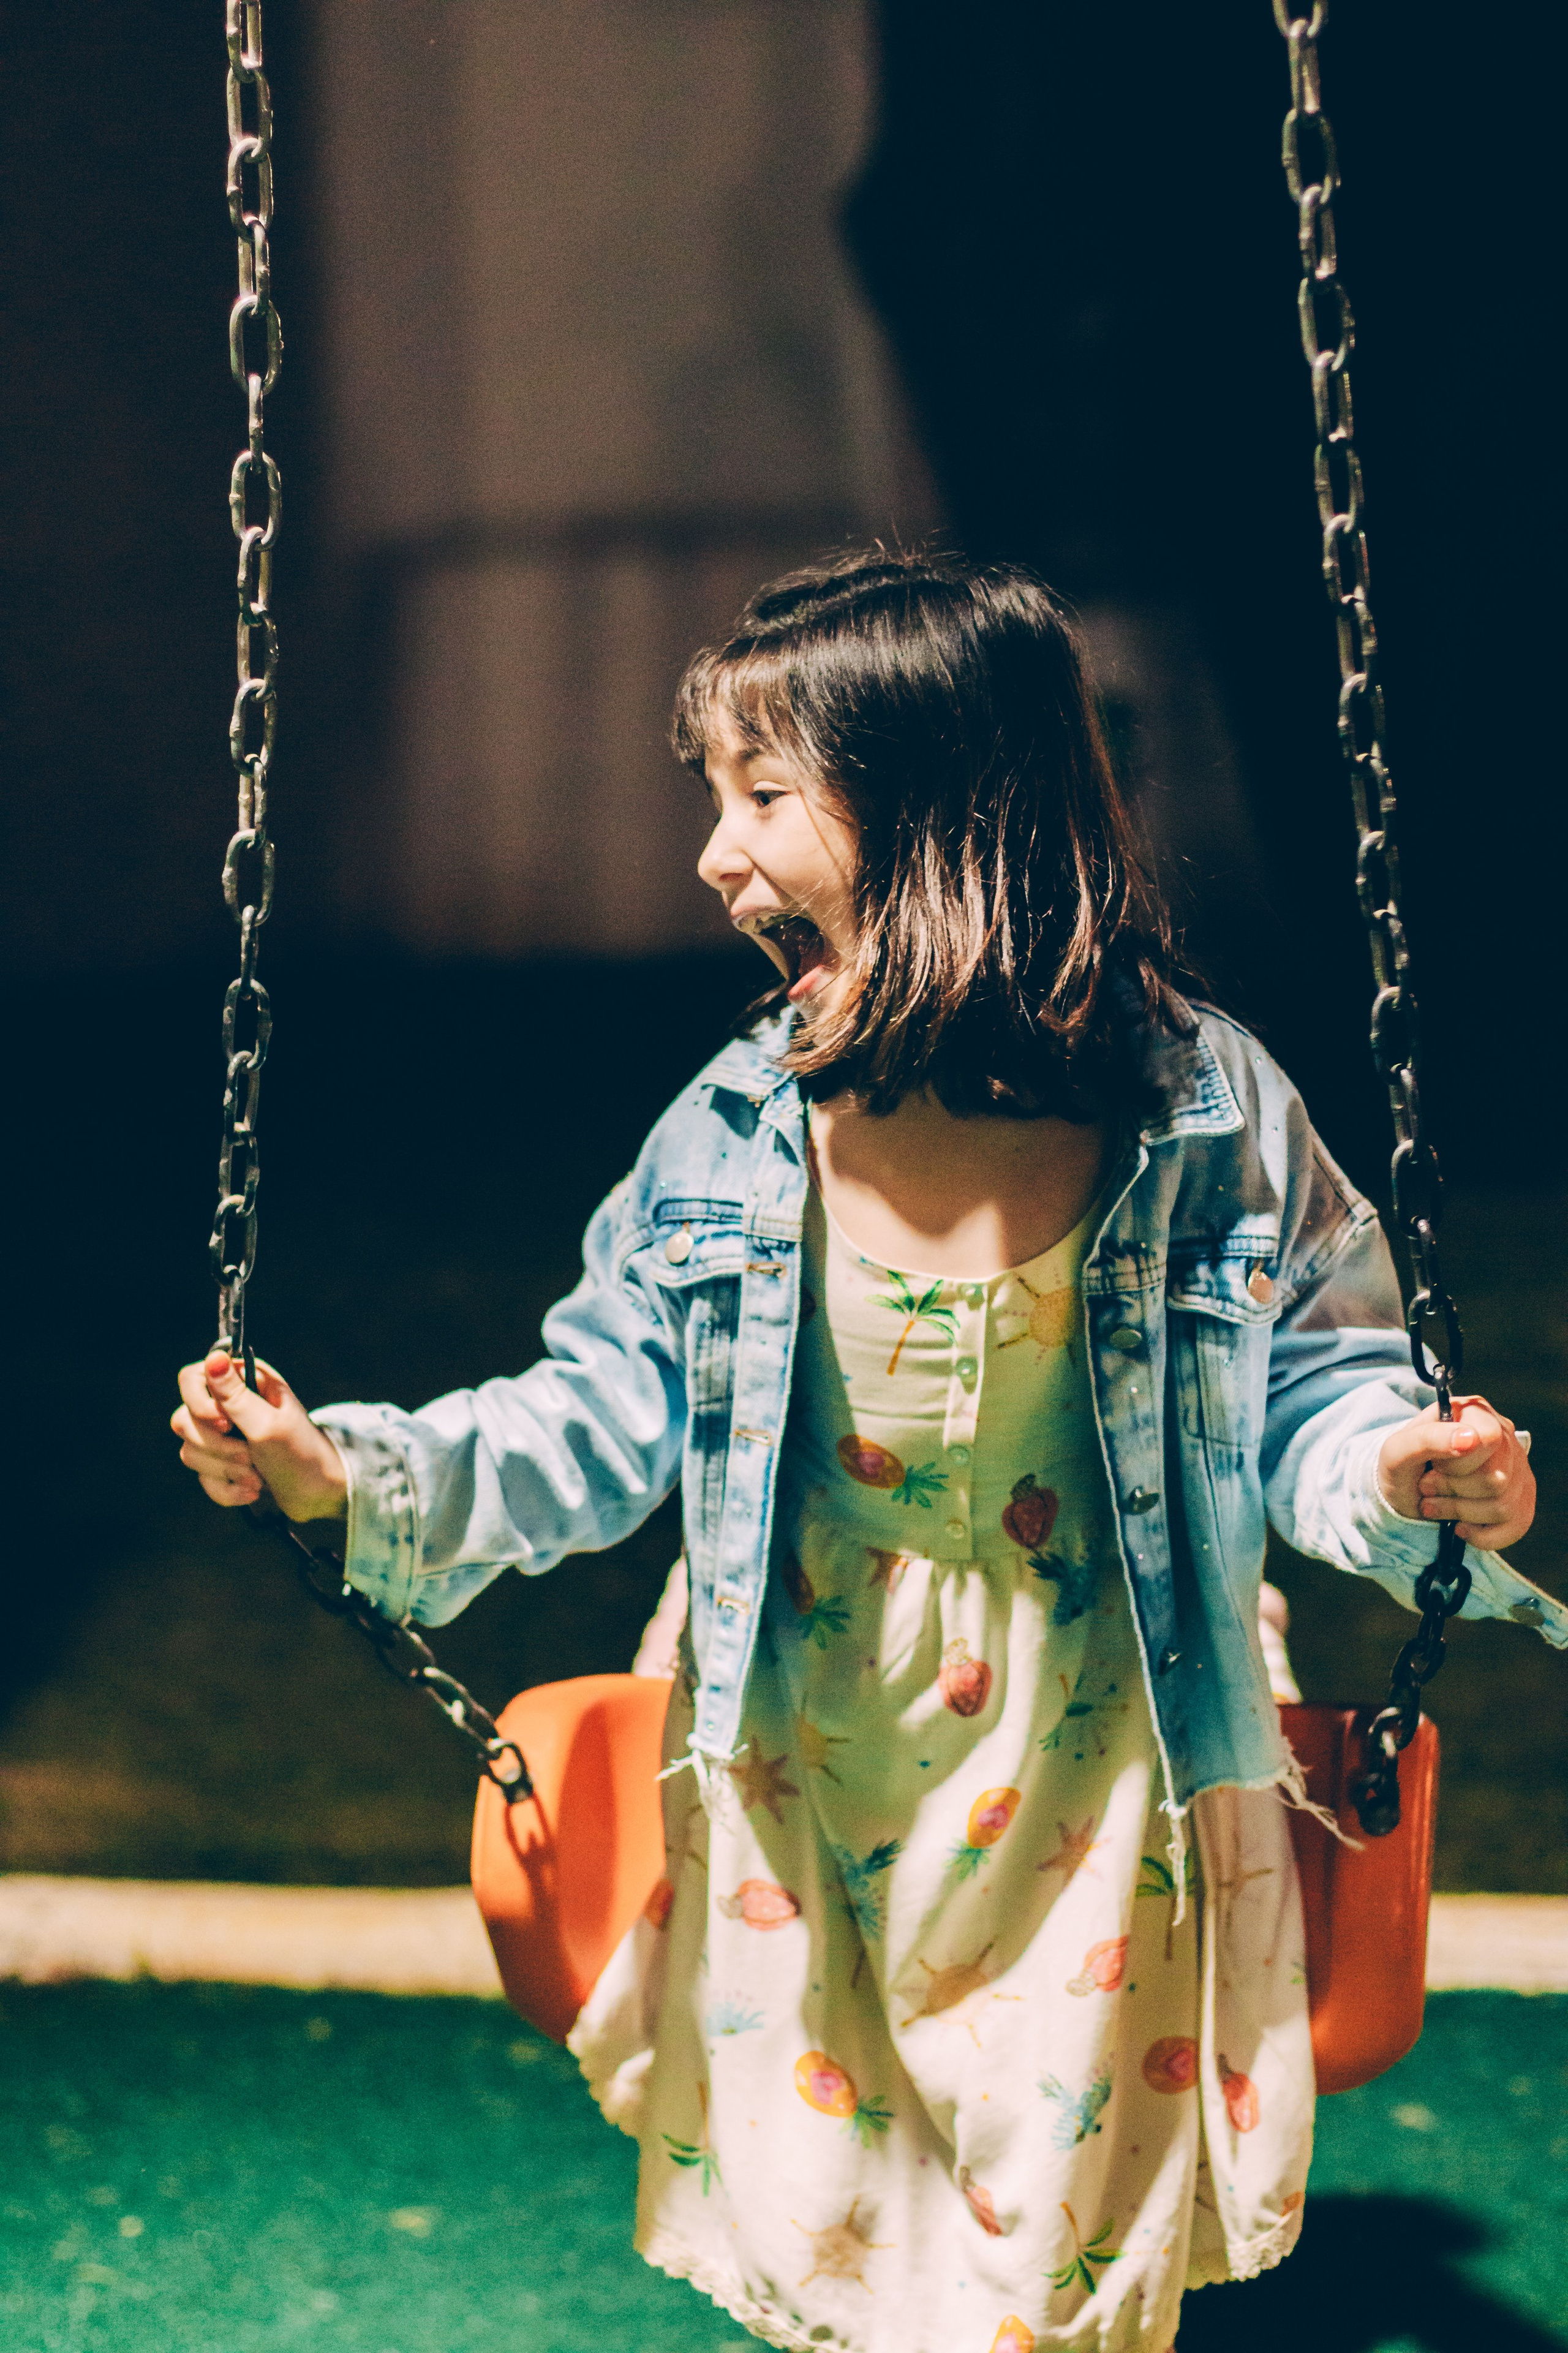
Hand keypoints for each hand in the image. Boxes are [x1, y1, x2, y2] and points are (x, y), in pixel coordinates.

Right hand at [171, 1351, 348, 1523]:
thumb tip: (215, 1358)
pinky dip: (226, 1489)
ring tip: (256, 1476)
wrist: (321, 1492)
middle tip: (250, 1456)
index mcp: (244, 1382)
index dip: (199, 1403)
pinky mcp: (223, 1462)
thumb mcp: (268, 1423)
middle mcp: (230, 1404)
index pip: (192, 1379)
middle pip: (185, 1421)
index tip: (225, 1423)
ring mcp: (224, 1434)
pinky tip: (252, 1490)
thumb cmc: (302, 1452)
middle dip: (218, 1448)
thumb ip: (236, 1395)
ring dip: (225, 1470)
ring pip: (190, 1451)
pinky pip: (202, 1476)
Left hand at [1377, 1395, 1535, 1548]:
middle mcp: (1505, 1437)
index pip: (1488, 1440)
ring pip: (1505, 1507)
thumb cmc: (1402, 1467)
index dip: (1456, 1463)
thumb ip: (1429, 1438)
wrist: (1404, 1496)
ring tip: (1436, 1504)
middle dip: (1452, 1490)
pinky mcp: (1522, 1502)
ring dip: (1460, 1513)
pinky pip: (1516, 1528)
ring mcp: (1518, 1470)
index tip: (1433, 1466)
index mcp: (1476, 1413)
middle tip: (1428, 1486)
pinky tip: (1459, 1525)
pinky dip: (1479, 1535)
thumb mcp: (1398, 1450)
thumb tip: (1470, 1439)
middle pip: (1497, 1480)